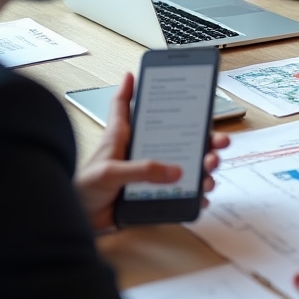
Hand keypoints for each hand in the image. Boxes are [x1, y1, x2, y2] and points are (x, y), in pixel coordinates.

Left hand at [74, 73, 230, 231]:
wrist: (79, 223)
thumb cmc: (84, 190)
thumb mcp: (109, 172)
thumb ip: (140, 168)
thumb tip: (174, 170)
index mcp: (127, 138)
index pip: (134, 106)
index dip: (144, 88)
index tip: (165, 75)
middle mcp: (144, 152)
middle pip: (180, 137)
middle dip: (206, 138)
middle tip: (219, 142)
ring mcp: (152, 174)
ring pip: (188, 165)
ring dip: (205, 167)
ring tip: (210, 172)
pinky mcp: (156, 195)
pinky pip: (182, 193)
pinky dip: (196, 194)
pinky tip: (202, 194)